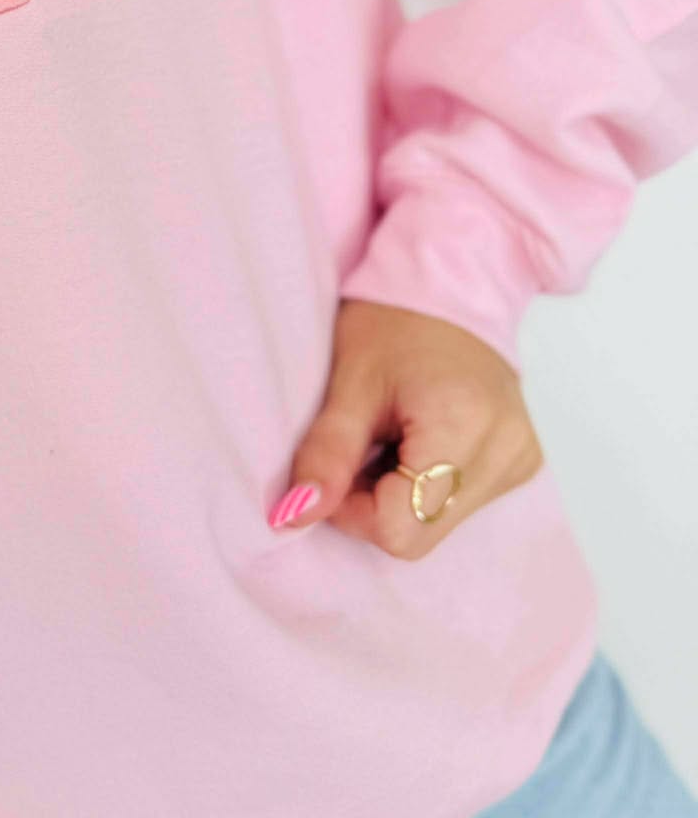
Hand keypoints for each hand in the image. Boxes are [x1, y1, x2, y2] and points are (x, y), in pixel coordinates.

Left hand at [269, 297, 544, 556]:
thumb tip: (295, 516)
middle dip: (377, 503)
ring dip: (403, 494)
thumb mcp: (348, 382)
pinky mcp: (522, 461)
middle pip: (423, 532)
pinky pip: (461, 505)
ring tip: (393, 435)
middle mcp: (506, 449)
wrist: (448, 285)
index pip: (401, 528)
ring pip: (440, 524)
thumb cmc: (394, 321)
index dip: (354, 509)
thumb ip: (325, 455)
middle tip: (364, 445)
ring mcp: (521, 458)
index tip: (340, 462)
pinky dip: (429, 484)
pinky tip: (419, 438)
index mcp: (464, 424)